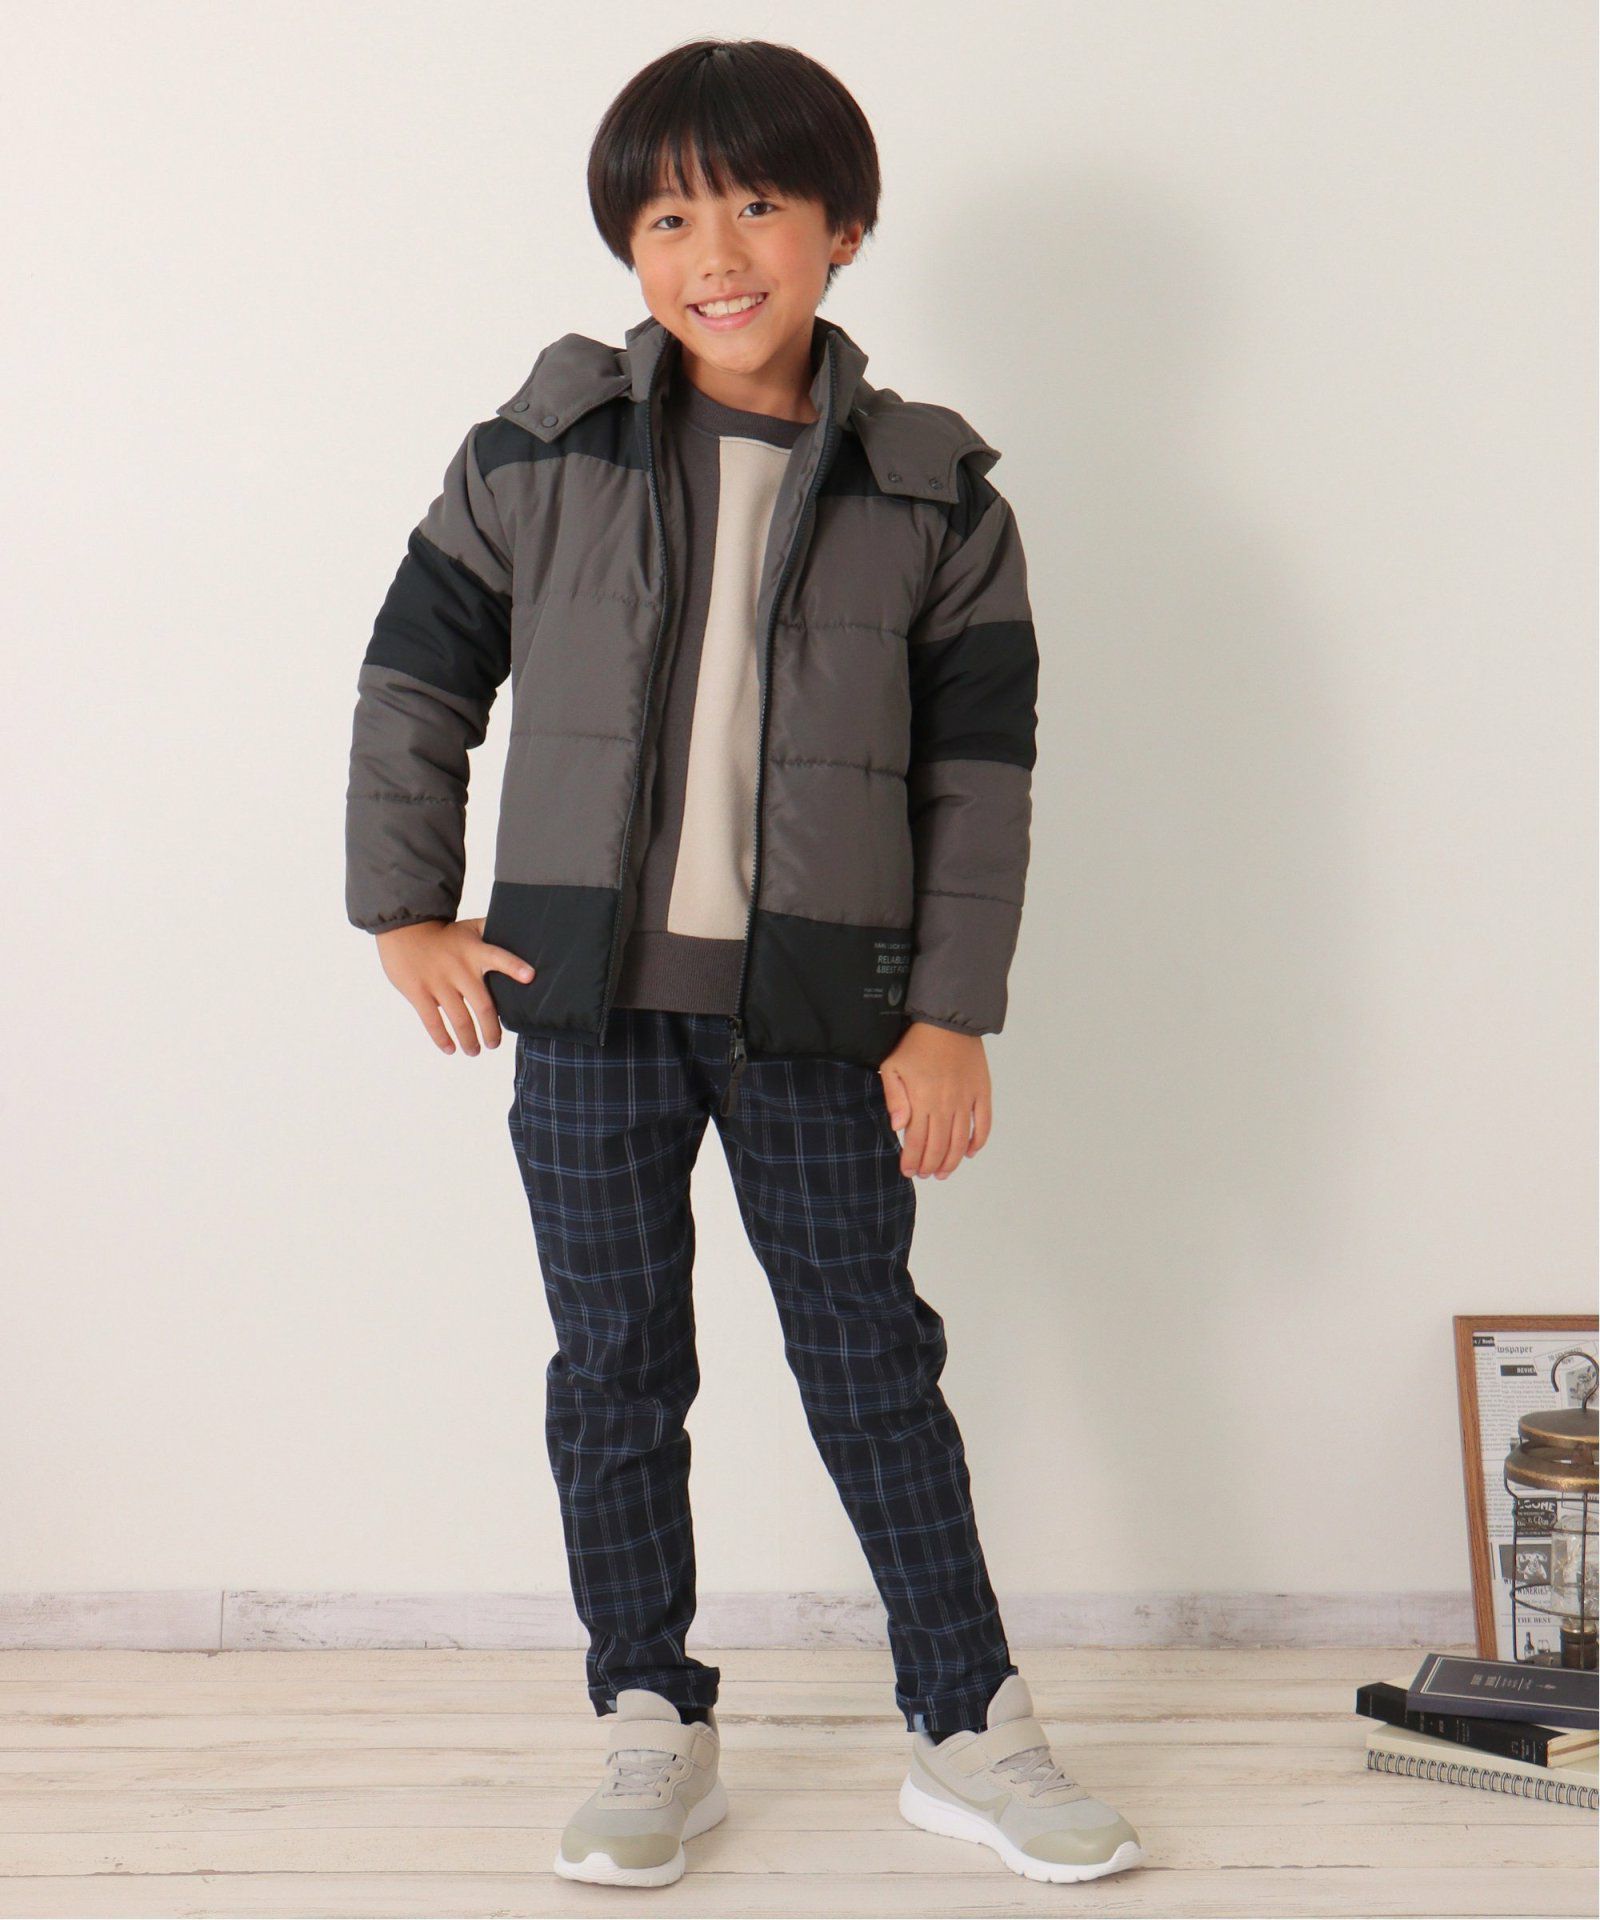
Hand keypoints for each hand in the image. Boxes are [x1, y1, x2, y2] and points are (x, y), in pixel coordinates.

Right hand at [374, 916, 534, 1055]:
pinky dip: (442, 1039)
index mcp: (475, 952)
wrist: (404, 929)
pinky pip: (432, 1021)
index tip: (530, 977)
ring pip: (459, 1019)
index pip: (499, 958)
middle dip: (491, 1030)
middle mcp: (459, 969)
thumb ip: (492, 932)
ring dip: (469, 1040)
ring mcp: (438, 982)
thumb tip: (521, 933)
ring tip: (474, 1051)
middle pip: (483, 1005)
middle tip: (494, 1044)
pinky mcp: (418, 992)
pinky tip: (450, 1049)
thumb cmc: (443, 934)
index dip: (515, 967)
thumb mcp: (469, 928)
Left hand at [878, 1021, 991, 1178]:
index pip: (917, 1142)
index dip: (912, 1161)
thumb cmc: (916, 1045)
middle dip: (930, 1166)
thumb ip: (895, 1098)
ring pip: (961, 1141)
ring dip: (952, 1161)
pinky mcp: (982, 1093)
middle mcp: (946, 1106)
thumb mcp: (892, 1066)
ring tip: (944, 1173)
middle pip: (939, 1146)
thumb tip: (899, 1127)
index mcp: (922, 1101)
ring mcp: (966, 1101)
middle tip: (925, 1175)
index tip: (908, 1171)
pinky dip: (978, 1141)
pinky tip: (971, 1153)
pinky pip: (984, 1123)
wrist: (948, 1022)